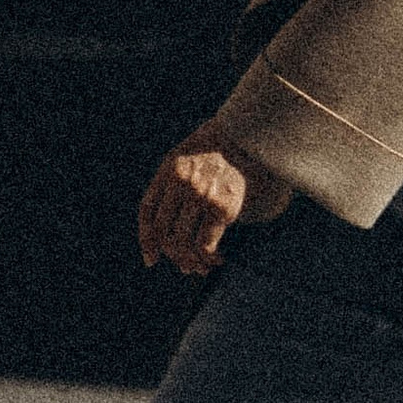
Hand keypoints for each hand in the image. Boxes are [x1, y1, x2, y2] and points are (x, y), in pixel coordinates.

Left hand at [139, 124, 288, 276]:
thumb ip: (174, 179)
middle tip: (185, 266)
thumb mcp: (190, 153)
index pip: (147, 211)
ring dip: (191, 261)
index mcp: (170, 168)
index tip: (151, 259)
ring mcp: (200, 195)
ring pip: (182, 243)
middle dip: (173, 255)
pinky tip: (218, 259)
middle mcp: (181, 183)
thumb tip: (167, 223)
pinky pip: (205, 245)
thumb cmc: (225, 148)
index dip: (147, 239)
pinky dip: (209, 258)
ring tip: (201, 267)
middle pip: (164, 232)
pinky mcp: (222, 207)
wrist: (256, 135)